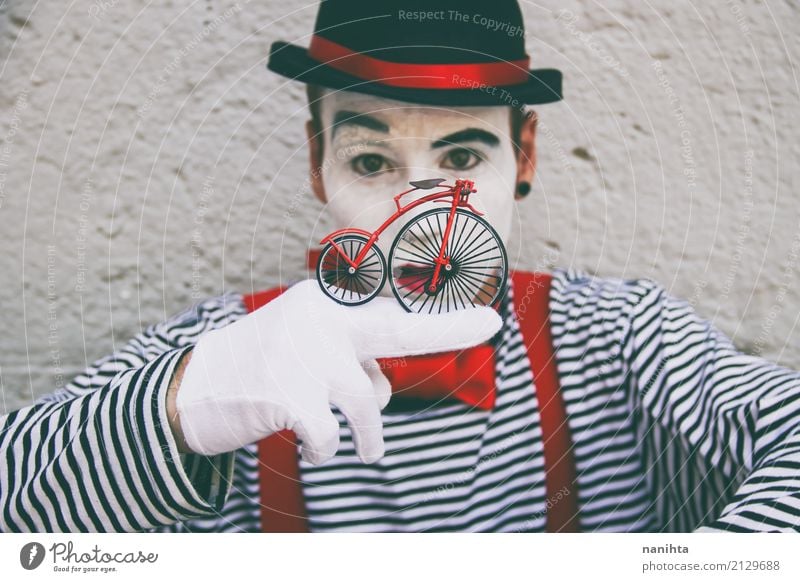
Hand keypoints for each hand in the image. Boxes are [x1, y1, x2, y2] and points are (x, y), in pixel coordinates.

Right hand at [175, 279, 501, 463]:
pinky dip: (328, 447)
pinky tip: (314, 446)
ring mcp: (301, 353)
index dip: (441, 322)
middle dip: (447, 331)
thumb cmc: (262, 368)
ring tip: (368, 450)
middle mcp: (318, 319)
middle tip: (492, 326)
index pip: (391, 314)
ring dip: (369, 433)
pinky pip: (330, 433)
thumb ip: (349, 360)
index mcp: (325, 304)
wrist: (195, 386)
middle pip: (396, 328)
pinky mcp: (285, 392)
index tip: (485, 321)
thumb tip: (382, 389)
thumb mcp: (306, 351)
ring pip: (365, 400)